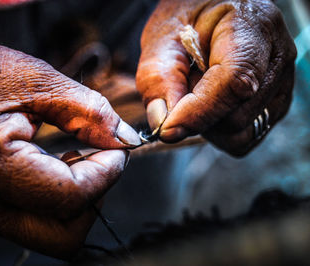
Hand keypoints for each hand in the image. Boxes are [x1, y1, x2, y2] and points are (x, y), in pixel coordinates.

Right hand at [0, 22, 139, 257]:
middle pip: (64, 237)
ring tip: (77, 157)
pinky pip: (39, 221)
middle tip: (100, 158)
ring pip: (53, 234)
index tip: (119, 148)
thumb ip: (90, 114)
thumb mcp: (39, 81)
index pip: (70, 198)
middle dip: (93, 199)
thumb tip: (126, 141)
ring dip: (78, 200)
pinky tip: (59, 165)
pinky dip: (61, 200)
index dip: (107, 174)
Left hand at [136, 0, 295, 155]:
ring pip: (242, 132)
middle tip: (181, 92)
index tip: (166, 128)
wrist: (211, 9)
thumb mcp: (163, 38)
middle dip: (199, 117)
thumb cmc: (188, 17)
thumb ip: (158, 79)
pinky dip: (220, 128)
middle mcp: (277, 56)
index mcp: (252, 27)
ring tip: (198, 93)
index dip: (198, 112)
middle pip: (237, 116)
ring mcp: (281, 82)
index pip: (234, 82)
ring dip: (209, 124)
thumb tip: (163, 122)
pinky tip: (212, 102)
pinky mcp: (275, 102)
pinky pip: (246, 134)